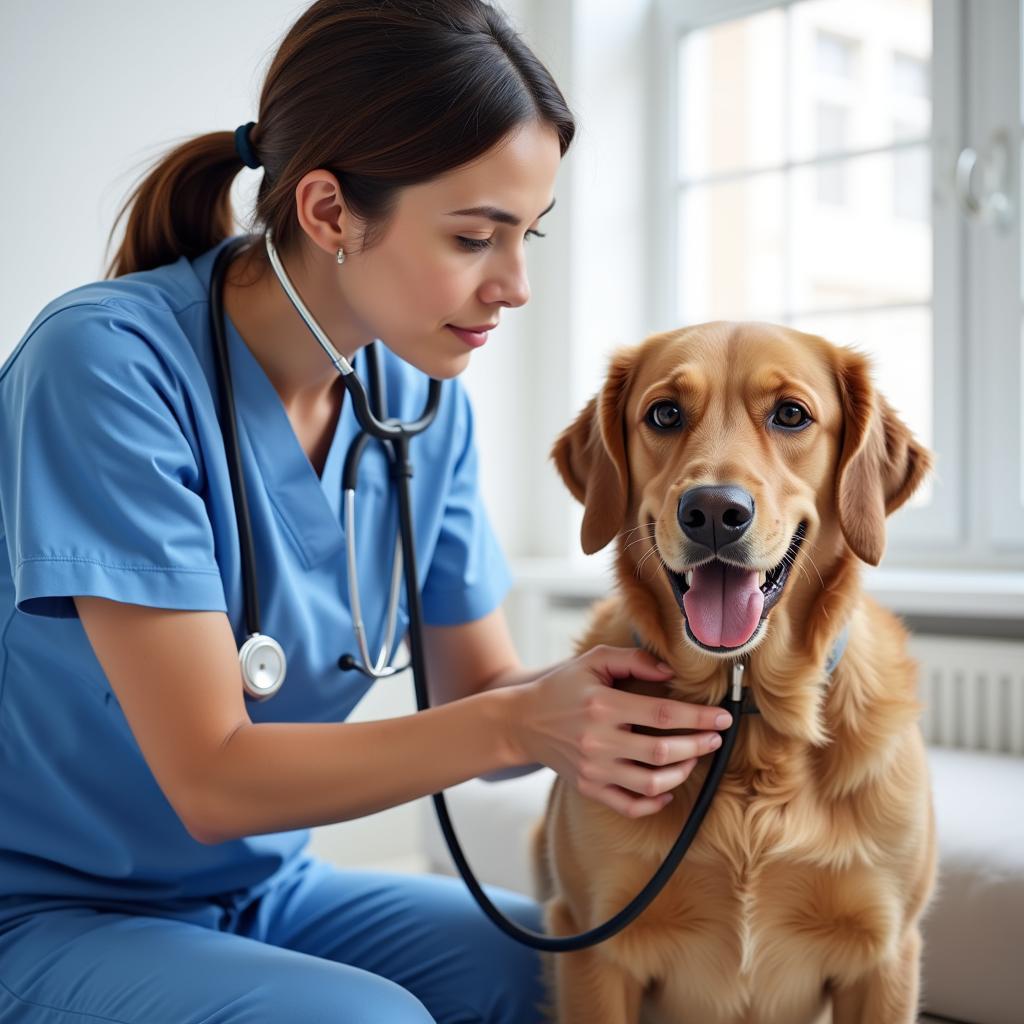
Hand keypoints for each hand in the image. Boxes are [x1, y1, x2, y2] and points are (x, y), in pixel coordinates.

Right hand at [507, 645, 732, 817]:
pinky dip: (655, 801)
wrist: (522, 721)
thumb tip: (671, 673)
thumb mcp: (594, 661)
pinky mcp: (589, 788)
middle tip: (717, 738)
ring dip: (682, 772)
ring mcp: (594, 770)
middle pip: (663, 751)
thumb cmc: (563, 686)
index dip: (699, 717)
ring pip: (651, 782)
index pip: (663, 714)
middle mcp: (598, 741)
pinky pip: (630, 805)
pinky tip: (668, 788)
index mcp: (602, 706)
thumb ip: (634, 660)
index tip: (722, 717)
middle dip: (699, 745)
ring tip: (693, 758)